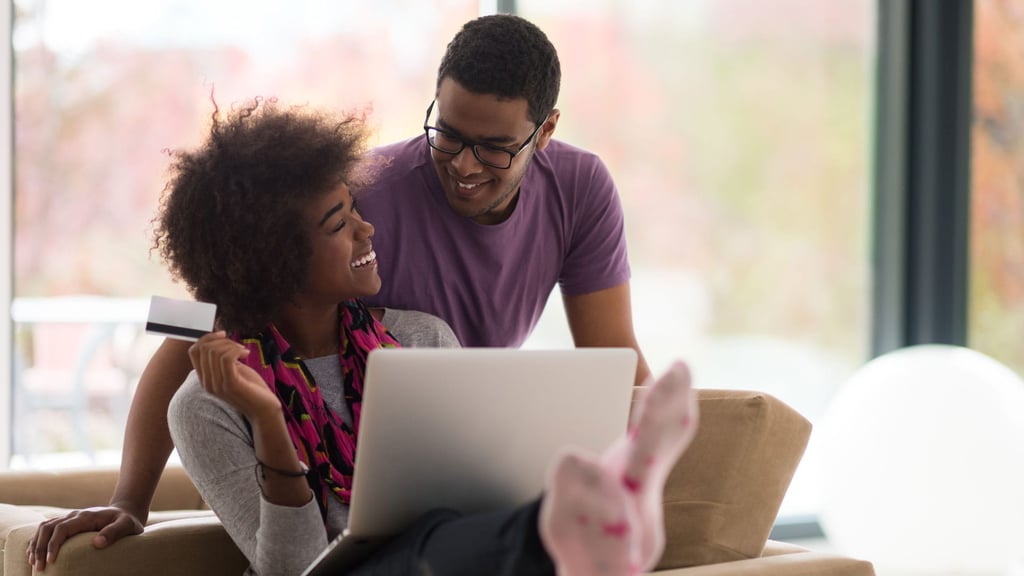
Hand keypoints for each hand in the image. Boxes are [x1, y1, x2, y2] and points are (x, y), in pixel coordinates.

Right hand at [27, 506, 143, 569]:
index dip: (53, 544)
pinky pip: (47, 529)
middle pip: (48, 527)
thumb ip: (115, 532)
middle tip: (39, 567)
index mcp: (86, 516)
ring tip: (33, 563)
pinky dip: (37, 540)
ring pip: (44, 527)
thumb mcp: (127, 525)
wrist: (125, 512)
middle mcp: (75, 515)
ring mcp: (70, 518)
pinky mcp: (68, 523)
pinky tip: (34, 554)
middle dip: (40, 547)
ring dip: (36, 544)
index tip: (51, 561)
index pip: (62, 527)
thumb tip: (97, 543)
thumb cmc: (127, 521)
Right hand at [188, 331, 280, 420]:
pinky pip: (226, 358)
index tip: (224, 335)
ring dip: (231, 345)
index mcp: (205, 378)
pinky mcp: (230, 384)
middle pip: (204, 348)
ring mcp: (217, 385)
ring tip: (244, 351)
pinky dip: (236, 350)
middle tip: (238, 346)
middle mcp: (207, 383)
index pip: (194, 351)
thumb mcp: (234, 370)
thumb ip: (223, 359)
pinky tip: (246, 353)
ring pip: (214, 352)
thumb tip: (218, 339)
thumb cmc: (251, 388)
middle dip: (222, 340)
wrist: (264, 410)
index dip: (207, 338)